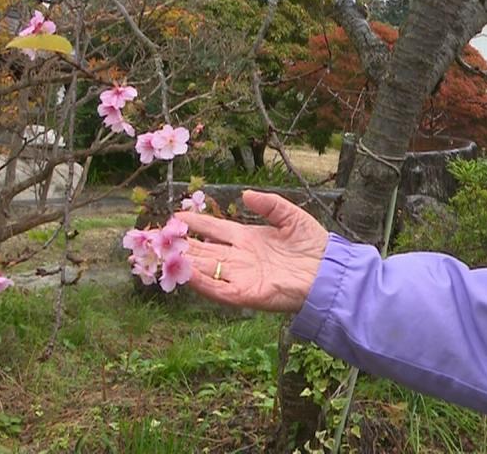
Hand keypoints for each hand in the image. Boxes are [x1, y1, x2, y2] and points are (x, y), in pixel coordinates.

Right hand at [176, 190, 328, 312]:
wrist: (330, 271)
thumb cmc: (314, 245)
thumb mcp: (291, 216)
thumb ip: (269, 204)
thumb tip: (245, 193)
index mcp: (248, 238)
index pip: (214, 229)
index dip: (195, 223)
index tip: (174, 217)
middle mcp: (240, 257)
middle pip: (203, 250)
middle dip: (180, 245)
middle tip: (156, 238)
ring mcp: (241, 276)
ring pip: (205, 269)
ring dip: (184, 263)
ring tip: (163, 254)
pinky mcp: (246, 294)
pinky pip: (218, 290)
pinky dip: (202, 283)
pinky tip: (186, 274)